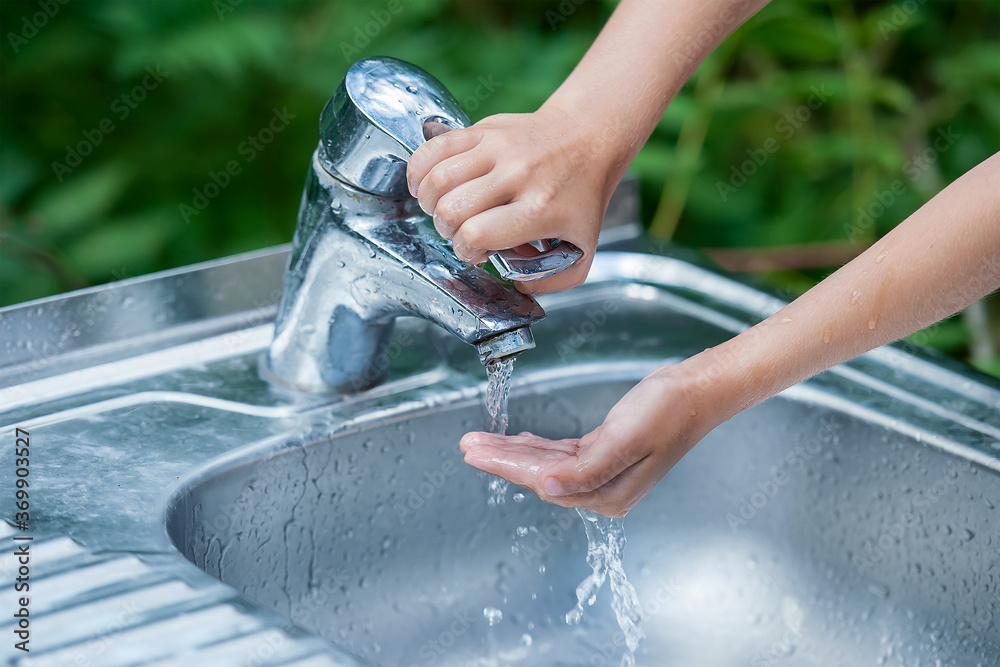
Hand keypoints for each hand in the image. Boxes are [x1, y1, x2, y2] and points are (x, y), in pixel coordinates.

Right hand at [406, 103, 618, 293]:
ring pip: (438, 178)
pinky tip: (426, 185)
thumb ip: (554, 280)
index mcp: (540, 208)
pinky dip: (419, 170)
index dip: (466, 250)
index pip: (476, 234)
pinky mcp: (485, 130)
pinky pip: (436, 148)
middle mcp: (517, 174)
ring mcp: (499, 148)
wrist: (588, 138)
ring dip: (431, 203)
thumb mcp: (584, 248)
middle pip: (451, 209)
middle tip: (461, 231)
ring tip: (443, 209)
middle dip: (447, 230)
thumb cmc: (580, 195)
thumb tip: (517, 286)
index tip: (477, 251)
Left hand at [459, 363, 722, 515]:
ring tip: (480, 443)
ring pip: (547, 465)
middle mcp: (603, 489)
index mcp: (608, 493)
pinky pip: (561, 454)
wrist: (697, 391)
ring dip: (514, 452)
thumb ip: (585, 469)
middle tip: (468, 445)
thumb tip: (546, 487)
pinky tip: (519, 441)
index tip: (476, 453)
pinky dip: (537, 447)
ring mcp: (604, 473)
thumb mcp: (626, 438)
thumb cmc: (669, 411)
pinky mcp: (604, 453)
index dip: (506, 466)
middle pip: (539, 476)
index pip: (544, 481)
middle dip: (502, 460)